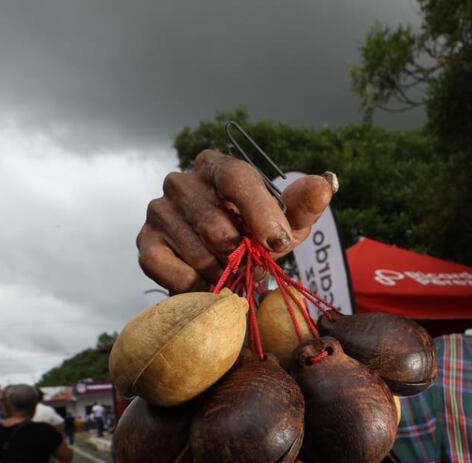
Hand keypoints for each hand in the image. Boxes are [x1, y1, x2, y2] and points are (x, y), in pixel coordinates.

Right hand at [138, 150, 337, 292]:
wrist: (223, 264)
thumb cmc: (258, 235)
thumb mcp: (287, 222)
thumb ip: (305, 205)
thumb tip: (325, 184)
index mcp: (217, 166)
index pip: (236, 179)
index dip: (259, 213)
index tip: (277, 241)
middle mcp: (181, 182)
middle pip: (219, 228)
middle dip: (244, 256)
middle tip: (251, 262)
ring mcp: (158, 211)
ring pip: (200, 255)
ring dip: (224, 274)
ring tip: (229, 270)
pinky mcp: (146, 244)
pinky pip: (174, 272)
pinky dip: (197, 286)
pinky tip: (205, 280)